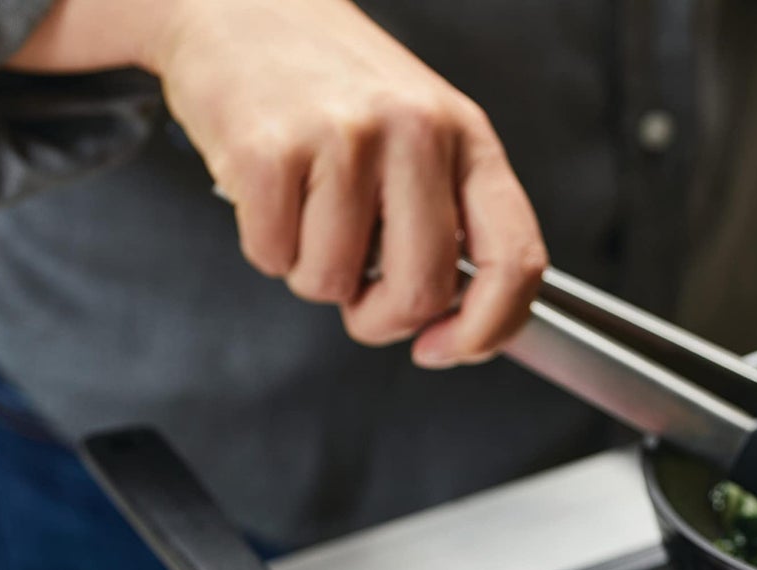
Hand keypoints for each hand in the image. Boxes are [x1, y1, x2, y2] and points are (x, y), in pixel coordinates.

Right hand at [14, 0, 546, 365]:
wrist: (240, 5)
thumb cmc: (334, 89)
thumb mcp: (422, 137)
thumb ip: (449, 222)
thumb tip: (454, 323)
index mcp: (468, 139)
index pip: (515, 260)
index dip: (487, 330)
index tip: (445, 349)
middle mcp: (416, 131)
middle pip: (419, 293)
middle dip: (380, 318)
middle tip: (358, 290)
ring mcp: (343, 136)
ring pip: (335, 285)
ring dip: (312, 274)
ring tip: (307, 212)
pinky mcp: (269, 148)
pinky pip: (273, 257)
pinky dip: (266, 247)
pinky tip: (271, 194)